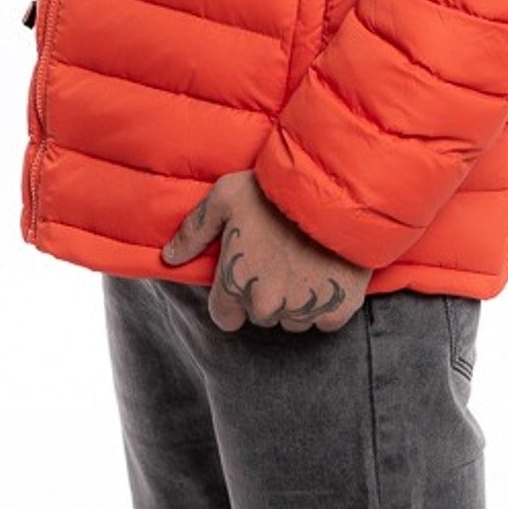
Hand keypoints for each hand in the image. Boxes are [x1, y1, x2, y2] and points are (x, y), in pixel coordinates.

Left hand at [162, 171, 368, 332]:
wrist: (334, 191)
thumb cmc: (274, 189)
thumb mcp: (224, 197)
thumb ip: (194, 231)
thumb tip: (169, 257)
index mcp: (236, 285)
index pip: (225, 318)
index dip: (233, 296)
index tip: (246, 273)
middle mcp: (267, 306)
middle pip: (261, 315)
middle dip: (267, 293)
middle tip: (279, 256)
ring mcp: (304, 310)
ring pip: (294, 318)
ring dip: (297, 299)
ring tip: (305, 260)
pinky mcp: (338, 309)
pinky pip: (327, 318)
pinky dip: (328, 300)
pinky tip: (328, 270)